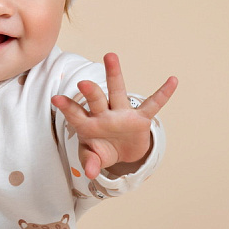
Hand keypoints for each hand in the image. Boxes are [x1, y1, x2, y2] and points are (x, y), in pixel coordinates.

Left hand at [52, 53, 177, 179]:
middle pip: (96, 100)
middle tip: (83, 83)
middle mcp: (103, 114)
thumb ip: (90, 162)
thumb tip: (90, 173)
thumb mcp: (94, 157)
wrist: (121, 152)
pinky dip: (163, 94)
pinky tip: (172, 81)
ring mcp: (122, 114)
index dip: (67, 107)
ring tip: (110, 56)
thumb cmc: (101, 150)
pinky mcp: (140, 118)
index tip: (56, 99)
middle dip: (90, 92)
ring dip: (114, 74)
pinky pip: (153, 105)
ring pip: (117, 92)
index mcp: (88, 124)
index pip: (76, 114)